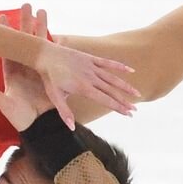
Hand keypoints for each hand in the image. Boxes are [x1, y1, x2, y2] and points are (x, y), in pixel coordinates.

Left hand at [0, 5, 56, 132]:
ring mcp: (37, 70)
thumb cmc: (22, 118)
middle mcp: (24, 68)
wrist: (40, 125)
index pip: (7, 48)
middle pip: (23, 41)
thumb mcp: (8, 107)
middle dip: (24, 23)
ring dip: (41, 29)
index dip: (4, 34)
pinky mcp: (50, 75)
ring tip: (42, 10)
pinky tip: (58, 33)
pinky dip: (55, 45)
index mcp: (12, 73)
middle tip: (26, 4)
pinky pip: (52, 57)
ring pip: (38, 45)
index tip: (2, 16)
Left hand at [24, 10, 137, 129]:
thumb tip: (72, 128)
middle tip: (134, 110)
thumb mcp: (55, 96)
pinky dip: (119, 66)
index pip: (105, 100)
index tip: (128, 114)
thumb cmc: (49, 77)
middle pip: (111, 91)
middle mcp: (91, 77)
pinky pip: (108, 63)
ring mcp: (92, 67)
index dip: (118, 107)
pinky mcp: (90, 58)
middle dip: (124, 101)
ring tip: (137, 94)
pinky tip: (131, 70)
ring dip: (125, 86)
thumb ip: (65, 112)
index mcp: (83, 87)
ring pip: (113, 78)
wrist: (45, 55)